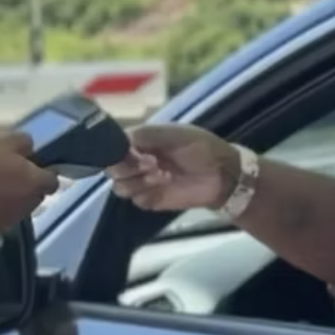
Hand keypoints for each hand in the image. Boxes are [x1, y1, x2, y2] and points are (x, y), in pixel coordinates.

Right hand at [104, 124, 239, 211]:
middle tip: (153, 165)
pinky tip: (165, 186)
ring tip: (162, 176)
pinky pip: (134, 200)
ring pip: (119, 186)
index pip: (114, 146)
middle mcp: (137, 161)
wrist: (222, 174)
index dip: (120, 151)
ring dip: (137, 181)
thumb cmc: (202, 148)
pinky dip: (147, 194)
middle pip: (112, 168)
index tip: (139, 153)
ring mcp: (142, 181)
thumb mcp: (176, 134)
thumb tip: (121, 140)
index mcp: (142, 141)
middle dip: (128, 168)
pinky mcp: (150, 199)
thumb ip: (147, 134)